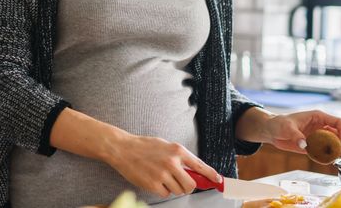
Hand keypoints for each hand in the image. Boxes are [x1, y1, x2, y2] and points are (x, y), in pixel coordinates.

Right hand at [103, 134, 220, 197]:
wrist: (123, 149)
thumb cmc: (144, 146)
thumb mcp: (165, 146)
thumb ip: (180, 157)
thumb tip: (195, 171)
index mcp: (177, 150)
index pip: (200, 166)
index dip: (211, 175)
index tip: (218, 180)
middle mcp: (172, 162)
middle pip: (191, 185)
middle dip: (187, 187)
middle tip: (181, 183)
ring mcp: (162, 174)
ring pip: (178, 191)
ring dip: (173, 188)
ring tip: (162, 177)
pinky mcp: (153, 184)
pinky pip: (166, 194)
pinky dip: (162, 190)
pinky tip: (154, 181)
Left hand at [263, 110, 340, 153]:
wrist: (271, 131)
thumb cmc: (278, 123)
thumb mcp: (287, 127)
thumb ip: (296, 135)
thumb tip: (304, 144)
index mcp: (318, 117)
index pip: (337, 122)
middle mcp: (320, 126)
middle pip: (339, 133)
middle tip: (340, 153)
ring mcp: (318, 136)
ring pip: (333, 143)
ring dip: (336, 151)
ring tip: (336, 158)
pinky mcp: (313, 145)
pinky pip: (324, 151)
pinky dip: (327, 156)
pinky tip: (327, 161)